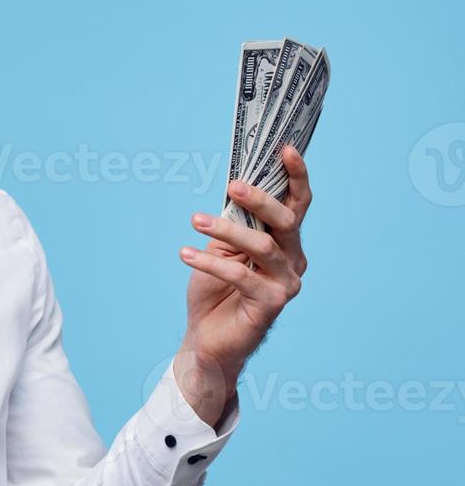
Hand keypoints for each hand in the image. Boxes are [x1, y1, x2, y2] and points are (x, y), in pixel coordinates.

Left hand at [174, 145, 311, 426]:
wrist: (206, 338)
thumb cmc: (215, 289)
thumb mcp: (221, 248)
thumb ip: (235, 223)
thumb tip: (234, 188)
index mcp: (286, 242)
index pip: (298, 204)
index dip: (296, 176)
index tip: (285, 148)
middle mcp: (294, 260)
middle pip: (287, 221)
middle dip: (260, 200)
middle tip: (231, 185)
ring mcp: (287, 283)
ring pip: (263, 247)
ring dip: (226, 230)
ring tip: (194, 220)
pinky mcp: (271, 304)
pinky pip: (241, 275)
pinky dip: (211, 261)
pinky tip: (186, 254)